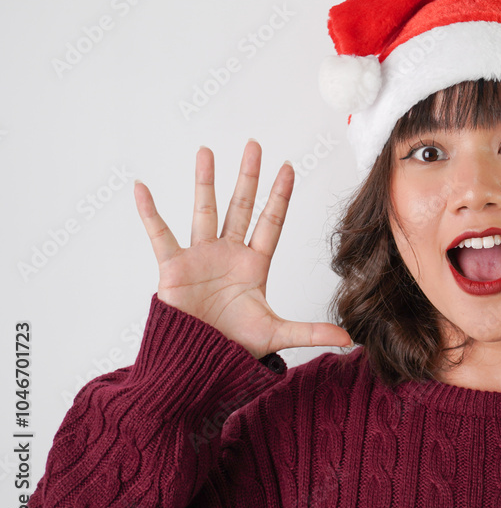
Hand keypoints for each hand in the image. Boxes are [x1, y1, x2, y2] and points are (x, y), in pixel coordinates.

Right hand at [133, 139, 352, 358]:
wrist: (196, 362)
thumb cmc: (232, 347)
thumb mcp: (276, 334)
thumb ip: (311, 332)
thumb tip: (350, 340)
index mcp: (254, 265)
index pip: (270, 221)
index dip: (279, 195)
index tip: (288, 167)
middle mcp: (228, 254)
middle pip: (241, 206)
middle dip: (248, 177)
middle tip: (254, 144)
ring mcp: (200, 257)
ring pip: (205, 211)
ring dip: (205, 181)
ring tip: (206, 150)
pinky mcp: (173, 267)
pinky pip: (160, 234)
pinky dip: (150, 212)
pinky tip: (142, 188)